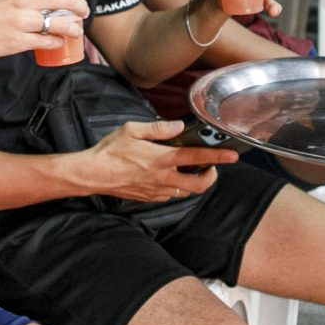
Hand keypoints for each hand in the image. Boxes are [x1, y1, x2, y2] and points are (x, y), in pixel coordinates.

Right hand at [0, 0, 88, 61]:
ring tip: (75, 30)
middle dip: (80, 8)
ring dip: (73, 28)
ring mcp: (22, 21)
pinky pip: (47, 41)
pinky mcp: (18, 41)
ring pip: (62, 24)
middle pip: (67, 0)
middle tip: (82, 13)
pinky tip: (57, 42)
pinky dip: (57, 42)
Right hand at [71, 119, 235, 202]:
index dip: (218, 157)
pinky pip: (169, 195)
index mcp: (161, 159)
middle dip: (210, 176)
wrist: (92, 175)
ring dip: (192, 182)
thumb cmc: (109, 151)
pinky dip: (175, 187)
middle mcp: (163, 178)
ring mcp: (156, 191)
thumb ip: (158, 128)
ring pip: (185, 192)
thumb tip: (177, 126)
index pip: (197, 158)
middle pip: (199, 184)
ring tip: (188, 169)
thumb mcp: (132, 130)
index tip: (232, 155)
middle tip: (210, 167)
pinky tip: (168, 176)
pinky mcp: (149, 198)